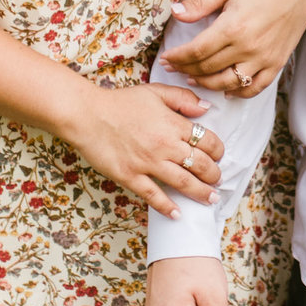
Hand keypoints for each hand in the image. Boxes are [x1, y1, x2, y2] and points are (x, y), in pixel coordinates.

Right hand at [60, 83, 223, 216]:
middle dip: (214, 174)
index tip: (218, 155)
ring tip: (210, 199)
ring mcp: (147, 163)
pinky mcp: (130, 176)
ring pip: (183, 182)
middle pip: (200, 165)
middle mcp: (164, 145)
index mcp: (173, 124)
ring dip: (201, 193)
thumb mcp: (155, 91)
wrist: (87, 114)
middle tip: (217, 179)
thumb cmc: (120, 102)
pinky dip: (167, 207)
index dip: (218, 150)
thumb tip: (206, 109)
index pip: (207, 141)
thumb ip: (183, 98)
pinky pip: (153, 195)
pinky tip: (177, 214)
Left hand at [164, 0, 305, 95]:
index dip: (178, 58)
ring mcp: (263, 59)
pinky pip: (253, 88)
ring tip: (192, 79)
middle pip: (208, 69)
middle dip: (185, 70)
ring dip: (206, 84)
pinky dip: (237, 93)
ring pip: (227, 83)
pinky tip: (224, 89)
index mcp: (234, 26)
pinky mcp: (276, 65)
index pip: (197, 51)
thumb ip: (201, 2)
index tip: (166, 58)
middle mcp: (248, 47)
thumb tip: (175, 13)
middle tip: (173, 68)